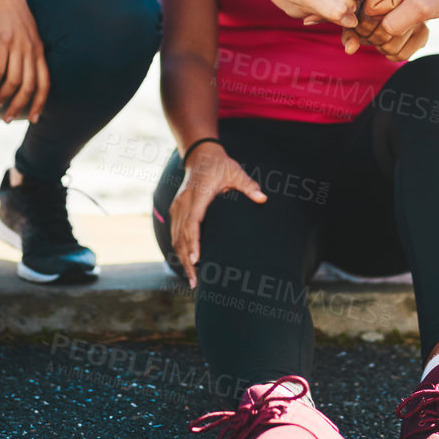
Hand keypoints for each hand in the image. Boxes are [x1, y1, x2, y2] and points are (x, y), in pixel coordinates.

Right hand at [0, 0, 47, 123]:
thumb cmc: (9, 12)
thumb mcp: (24, 32)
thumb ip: (25, 52)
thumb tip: (19, 75)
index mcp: (38, 49)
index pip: (45, 82)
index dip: (40, 102)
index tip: (33, 118)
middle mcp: (31, 48)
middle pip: (29, 86)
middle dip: (19, 106)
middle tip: (7, 118)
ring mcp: (17, 43)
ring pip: (14, 80)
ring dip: (4, 97)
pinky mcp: (1, 38)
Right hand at [169, 142, 266, 289]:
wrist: (201, 156)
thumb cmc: (220, 165)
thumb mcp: (235, 172)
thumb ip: (248, 185)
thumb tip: (263, 198)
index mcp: (197, 195)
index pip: (192, 222)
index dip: (193, 242)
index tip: (195, 260)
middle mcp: (183, 202)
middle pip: (181, 235)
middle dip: (186, 260)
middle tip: (195, 282)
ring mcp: (177, 207)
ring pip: (176, 237)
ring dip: (182, 258)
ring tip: (192, 280)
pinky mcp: (176, 211)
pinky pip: (175, 233)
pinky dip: (180, 250)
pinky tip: (187, 264)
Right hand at [349, 0, 438, 51]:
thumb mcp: (423, 7)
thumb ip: (396, 22)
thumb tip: (378, 32)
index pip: (372, 10)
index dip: (396, 14)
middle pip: (373, 12)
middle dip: (397, 16)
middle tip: (420, 0)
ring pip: (381, 14)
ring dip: (402, 16)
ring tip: (421, 0)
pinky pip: (387, 10)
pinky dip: (404, 14)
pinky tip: (418, 3)